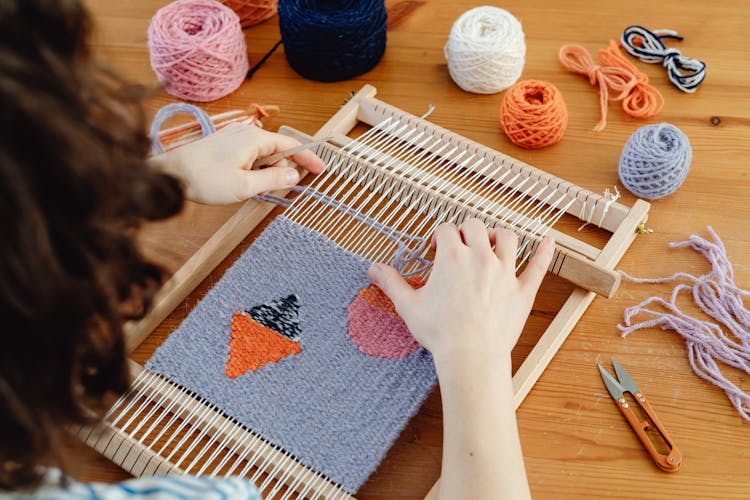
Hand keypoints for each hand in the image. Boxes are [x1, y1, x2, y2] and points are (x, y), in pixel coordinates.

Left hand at [151, 123, 324, 204]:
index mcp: (254, 139)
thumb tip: (294, 175)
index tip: (321, 170)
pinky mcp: (223, 146)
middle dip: (286, 167)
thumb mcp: (244, 185)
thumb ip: (273, 179)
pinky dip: (255, 169)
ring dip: (268, 171)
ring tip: (262, 189)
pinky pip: (249, 156)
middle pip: (277, 149)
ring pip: (262, 155)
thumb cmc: (203, 179)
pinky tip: (248, 184)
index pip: (291, 146)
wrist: (167, 174)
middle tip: (289, 186)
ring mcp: (233, 139)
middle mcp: (245, 134)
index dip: (307, 158)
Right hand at [369, 219, 553, 499]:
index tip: (436, 247)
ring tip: (493, 241)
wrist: (470, 355)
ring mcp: (505, 272)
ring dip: (499, 235)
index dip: (439, 235)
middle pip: (476, 226)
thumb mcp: (408, 305)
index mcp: (452, 255)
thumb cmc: (439, 331)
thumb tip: (372, 268)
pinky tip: (548, 242)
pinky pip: (538, 266)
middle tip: (460, 244)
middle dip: (467, 231)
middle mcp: (481, 256)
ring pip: (508, 238)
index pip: (446, 229)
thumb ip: (390, 282)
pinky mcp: (522, 290)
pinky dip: (544, 253)